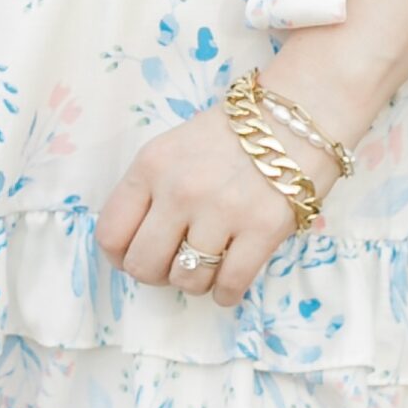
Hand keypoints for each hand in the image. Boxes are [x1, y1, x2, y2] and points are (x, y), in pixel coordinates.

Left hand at [96, 99, 304, 314]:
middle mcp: (180, 189)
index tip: (137, 254)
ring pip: (187, 280)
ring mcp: (222, 211)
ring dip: (196, 281)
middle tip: (176, 262)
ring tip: (210, 263)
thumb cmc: (233, 133)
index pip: (110, 233)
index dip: (120, 255)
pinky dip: (226, 293)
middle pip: (143, 265)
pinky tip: (231, 280)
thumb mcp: (174, 148)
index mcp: (151, 165)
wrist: (297, 114)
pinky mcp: (263, 230)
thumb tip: (134, 243)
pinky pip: (230, 286)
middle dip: (157, 273)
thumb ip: (150, 190)